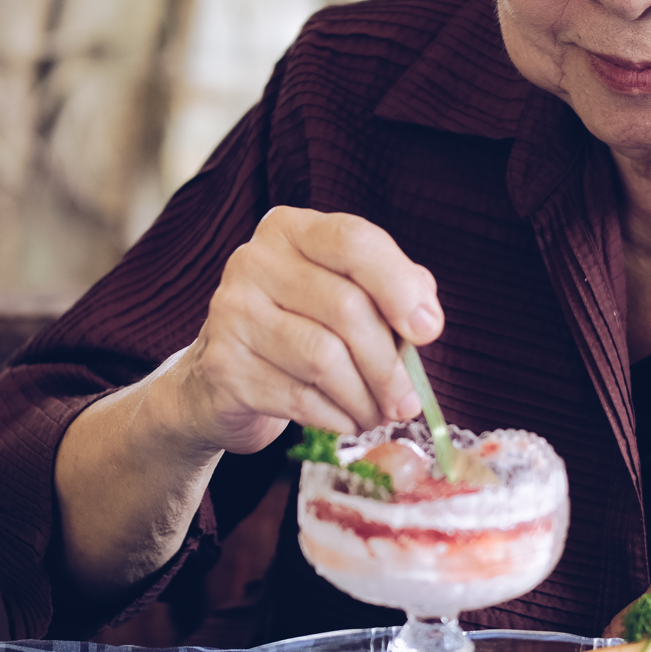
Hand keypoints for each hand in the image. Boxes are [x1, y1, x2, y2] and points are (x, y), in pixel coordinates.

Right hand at [159, 206, 443, 455]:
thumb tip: (424, 320)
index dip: (399, 286)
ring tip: (378, 414)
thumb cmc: (299, 329)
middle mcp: (253, 261)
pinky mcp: (224, 366)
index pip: (352, 242)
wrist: (222, 379)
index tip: (429, 331)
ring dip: (364, 398)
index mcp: (289, 230)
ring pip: (324, 358)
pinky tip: (345, 421)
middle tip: (407, 401)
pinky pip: (299, 398)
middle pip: (345, 307)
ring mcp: (232, 313)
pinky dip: (336, 417)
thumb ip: (391, 293)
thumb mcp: (345, 294)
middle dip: (388, 364)